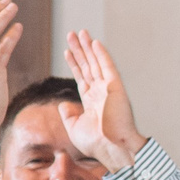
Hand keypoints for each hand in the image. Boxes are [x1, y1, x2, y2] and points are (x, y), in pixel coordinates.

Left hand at [62, 32, 147, 171]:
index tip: (67, 51)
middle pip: (88, 66)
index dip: (74, 63)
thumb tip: (63, 104)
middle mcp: (101, 92)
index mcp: (92, 101)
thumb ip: (68, 114)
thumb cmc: (95, 143)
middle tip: (72, 34)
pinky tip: (95, 42)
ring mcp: (108, 88)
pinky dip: (101, 54)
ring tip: (80, 32)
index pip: (81, 77)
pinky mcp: (115, 87)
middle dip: (79, 50)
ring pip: (95, 62)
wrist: (111, 147)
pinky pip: (107, 66)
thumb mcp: (74, 127)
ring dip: (87, 47)